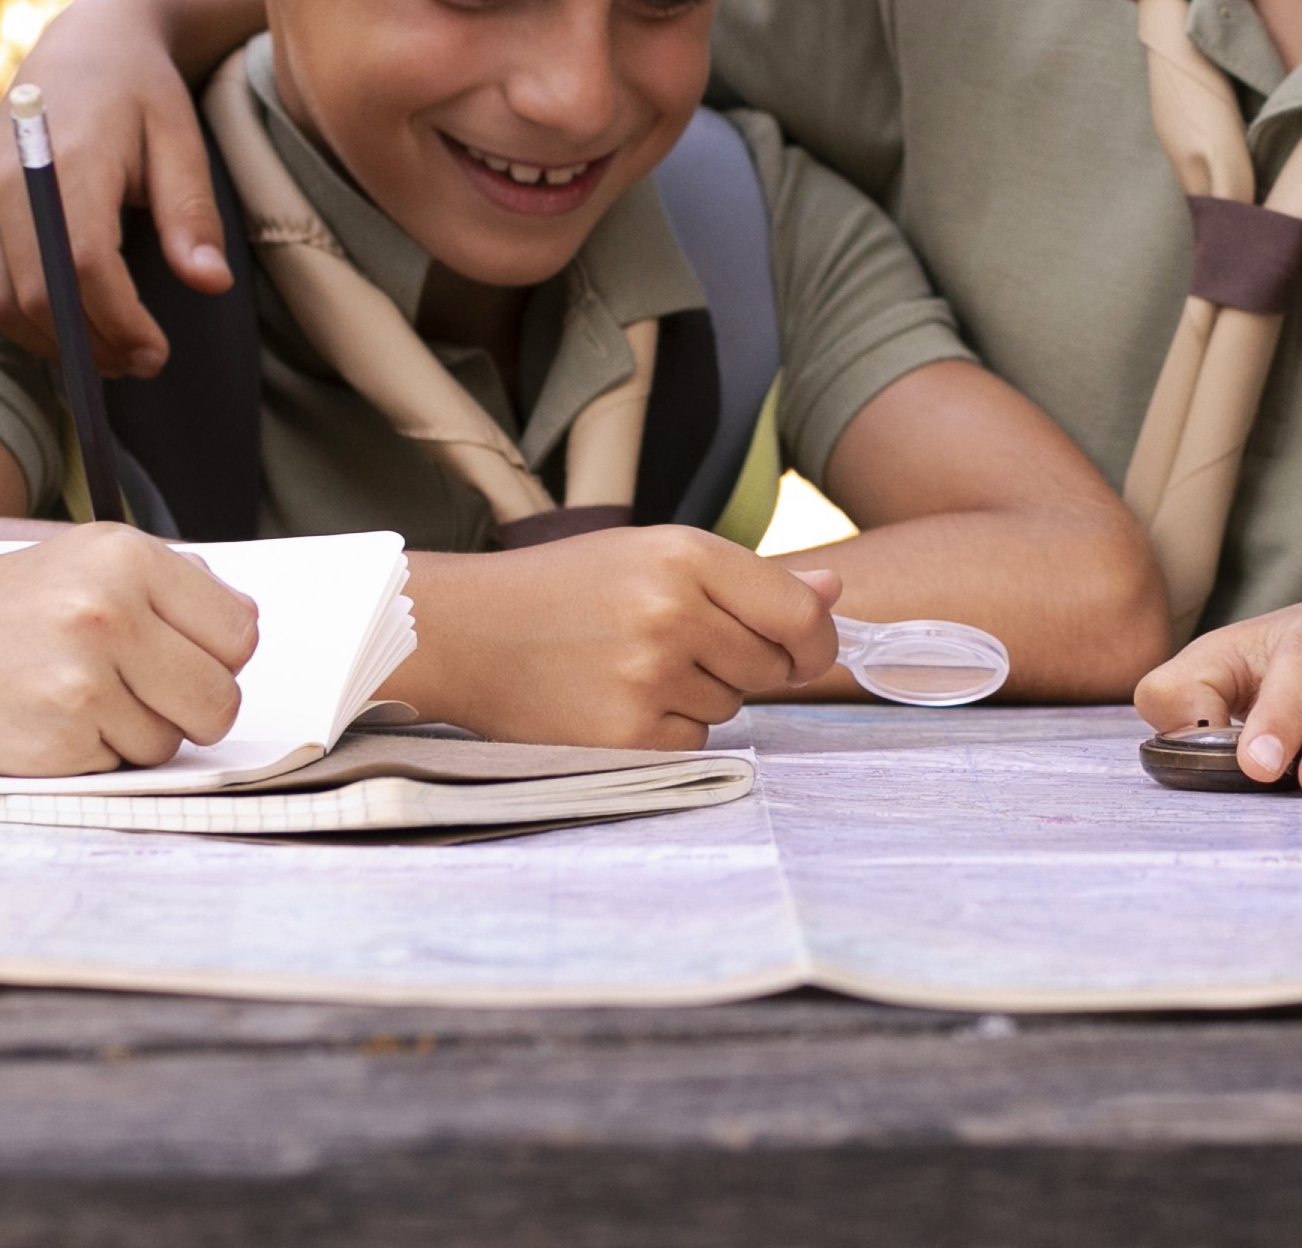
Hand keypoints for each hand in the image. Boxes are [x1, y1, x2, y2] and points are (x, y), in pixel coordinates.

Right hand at [0, 0, 234, 377]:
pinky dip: (13, 322)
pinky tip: (63, 323)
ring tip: (108, 351)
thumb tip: (212, 284)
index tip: (157, 352)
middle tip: (141, 362)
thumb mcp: (182, 142)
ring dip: (52, 343)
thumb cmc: (142, 97)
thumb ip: (191, 214)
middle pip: (35, 294)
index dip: (118, 322)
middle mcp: (8, 181)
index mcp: (68, 157)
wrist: (83, 48)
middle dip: (90, 344)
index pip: (82, 264)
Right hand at [0, 525, 259, 776]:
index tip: (187, 660)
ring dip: (134, 736)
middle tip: (139, 695)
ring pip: (173, 741)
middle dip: (190, 707)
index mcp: (122, 555)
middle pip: (221, 694)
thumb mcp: (66, 564)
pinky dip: (90, 760)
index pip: (239, 628)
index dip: (217, 655)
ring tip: (69, 702)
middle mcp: (109, 611)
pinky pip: (119, 769)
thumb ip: (156, 586)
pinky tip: (39, 727)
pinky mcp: (53, 745)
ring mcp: (82, 681)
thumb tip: (238, 625)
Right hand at [392, 529, 842, 748]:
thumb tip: (835, 595)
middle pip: (770, 668)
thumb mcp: (655, 555)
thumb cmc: (567, 587)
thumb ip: (748, 580)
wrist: (466, 629)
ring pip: (731, 709)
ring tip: (633, 667)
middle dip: (743, 665)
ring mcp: (647, 678)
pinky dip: (668, 734)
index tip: (805, 653)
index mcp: (685, 556)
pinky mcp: (623, 738)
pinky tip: (618, 701)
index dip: (815, 642)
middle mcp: (672, 613)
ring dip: (701, 699)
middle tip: (678, 645)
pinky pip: (692, 747)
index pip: (799, 617)